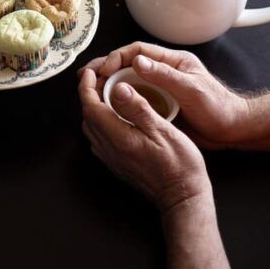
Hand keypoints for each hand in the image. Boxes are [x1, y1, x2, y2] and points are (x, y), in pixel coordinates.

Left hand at [79, 68, 211, 211]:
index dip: (87, 86)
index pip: (90, 106)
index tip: (91, 72)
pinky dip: (102, 121)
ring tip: (109, 93)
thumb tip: (118, 88)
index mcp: (117, 137)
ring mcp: (110, 158)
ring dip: (95, 108)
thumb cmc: (179, 165)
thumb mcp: (162, 130)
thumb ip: (137, 108)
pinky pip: (99, 137)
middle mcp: (108, 148)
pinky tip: (117, 115)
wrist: (182, 197)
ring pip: (92, 127)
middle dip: (90, 94)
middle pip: (87, 115)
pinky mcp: (116, 163)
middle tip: (103, 78)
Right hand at [82, 42, 249, 149]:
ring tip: (88, 90)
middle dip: (105, 67)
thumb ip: (166, 76)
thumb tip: (137, 62)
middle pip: (127, 64)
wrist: (232, 131)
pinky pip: (132, 98)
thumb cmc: (218, 108)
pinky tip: (104, 106)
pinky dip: (116, 100)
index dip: (117, 57)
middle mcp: (162, 72)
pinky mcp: (156, 104)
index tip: (103, 69)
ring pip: (126, 81)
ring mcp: (158, 88)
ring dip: (107, 84)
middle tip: (85, 76)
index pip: (137, 51)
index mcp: (172, 61)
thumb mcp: (192, 90)